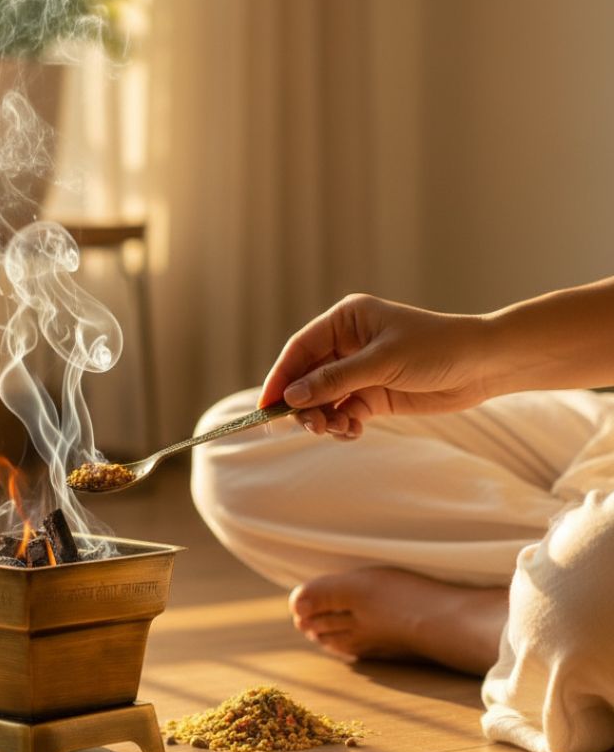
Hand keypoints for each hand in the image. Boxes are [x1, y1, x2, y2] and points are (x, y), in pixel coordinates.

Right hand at [258, 293, 492, 439]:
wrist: (485, 365)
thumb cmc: (437, 348)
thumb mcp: (382, 362)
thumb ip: (335, 380)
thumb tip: (292, 397)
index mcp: (345, 321)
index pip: (300, 350)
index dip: (281, 378)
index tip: (267, 406)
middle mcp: (347, 344)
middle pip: (307, 378)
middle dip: (305, 404)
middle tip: (311, 426)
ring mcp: (359, 371)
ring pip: (323, 399)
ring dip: (324, 418)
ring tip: (337, 430)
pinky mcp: (373, 394)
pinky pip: (344, 412)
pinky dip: (343, 425)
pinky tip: (354, 431)